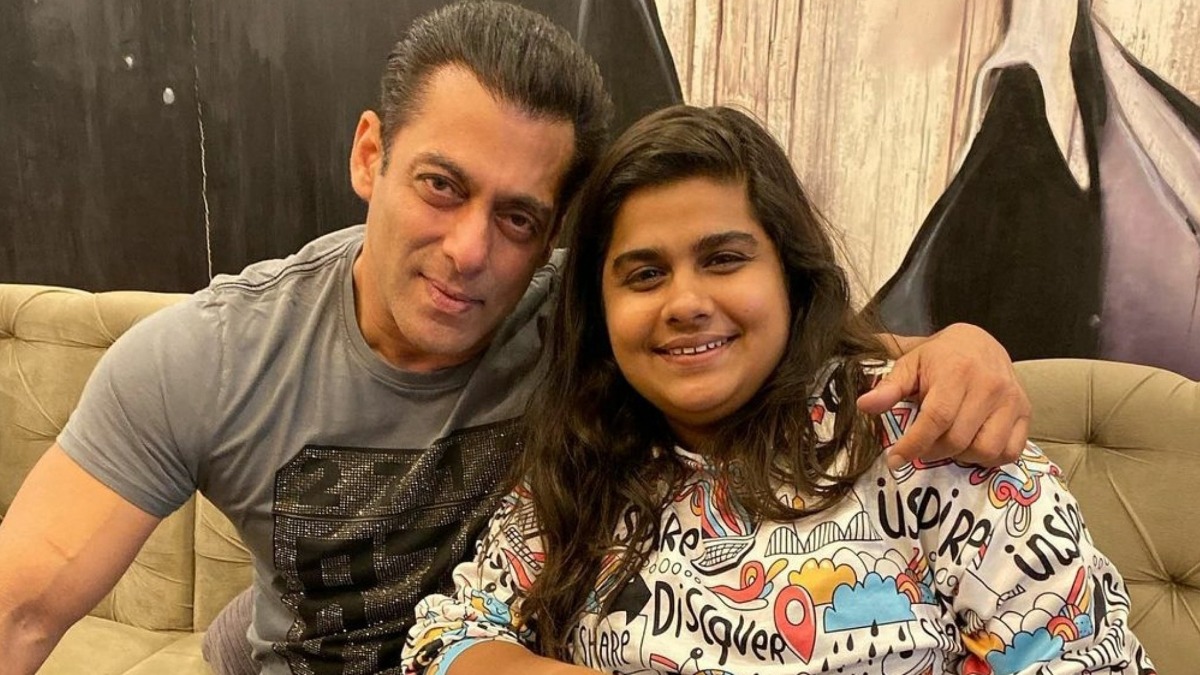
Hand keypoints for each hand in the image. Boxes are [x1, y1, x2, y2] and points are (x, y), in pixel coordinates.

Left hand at [857, 323, 1030, 468]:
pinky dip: (989, 458)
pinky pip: (1010, 451)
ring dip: (961, 456)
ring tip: (946, 444)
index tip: (895, 460)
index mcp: (957, 372)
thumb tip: (864, 405)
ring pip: (986, 450)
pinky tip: (971, 446)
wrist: (980, 343)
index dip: (913, 444)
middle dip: (931, 452)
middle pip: (957, 439)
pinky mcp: (1026, 412)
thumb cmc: (939, 357)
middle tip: (919, 448)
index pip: (936, 419)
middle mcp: (990, 387)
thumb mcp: (910, 363)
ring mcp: (1012, 401)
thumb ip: (889, 387)